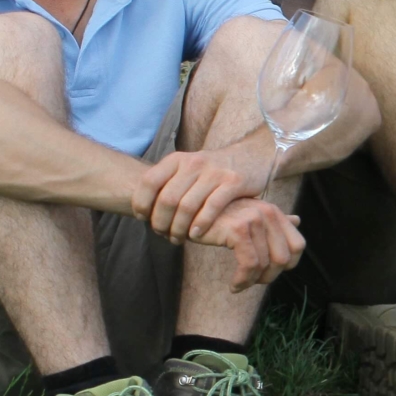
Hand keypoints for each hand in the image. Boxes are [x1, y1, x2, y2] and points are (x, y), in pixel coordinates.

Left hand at [135, 136, 274, 242]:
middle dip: (161, 222)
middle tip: (162, 234)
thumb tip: (142, 210)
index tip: (143, 218)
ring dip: (179, 228)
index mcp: (178, 159)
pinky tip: (197, 235)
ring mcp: (215, 172)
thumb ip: (168, 184)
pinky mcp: (234, 182)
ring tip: (178, 239)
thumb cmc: (213, 171)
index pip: (149, 181)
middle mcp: (194, 163)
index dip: (142, 203)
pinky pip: (212, 207)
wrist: (252, 156)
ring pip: (187, 206)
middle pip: (167, 199)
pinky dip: (201, 225)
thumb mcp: (188, 168)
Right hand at [196, 196, 305, 289]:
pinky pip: (249, 264)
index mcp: (274, 211)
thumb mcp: (248, 215)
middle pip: (284, 258)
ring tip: (239, 284)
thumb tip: (297, 219)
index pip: (298, 245)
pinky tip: (233, 285)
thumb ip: (272, 220)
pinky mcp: (238, 229)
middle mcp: (268, 212)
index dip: (287, 265)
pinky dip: (243, 280)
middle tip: (251, 282)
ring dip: (252, 281)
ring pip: (265, 264)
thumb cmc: (217, 217)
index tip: (268, 273)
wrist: (186, 212)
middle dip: (269, 277)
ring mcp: (254, 219)